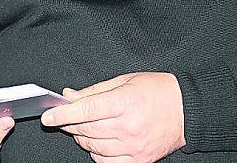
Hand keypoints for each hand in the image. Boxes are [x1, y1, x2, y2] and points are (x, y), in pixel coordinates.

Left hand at [40, 72, 184, 162]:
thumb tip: (69, 96)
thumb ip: (95, 90)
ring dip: (82, 138)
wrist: (188, 111)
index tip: (48, 116)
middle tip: (65, 118)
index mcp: (125, 102)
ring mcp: (134, 146)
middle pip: (86, 129)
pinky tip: (99, 143)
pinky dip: (97, 153)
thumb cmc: (158, 91)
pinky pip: (107, 162)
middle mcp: (129, 126)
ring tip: (85, 128)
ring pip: (93, 146)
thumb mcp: (125, 81)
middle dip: (70, 124)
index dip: (63, 113)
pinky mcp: (139, 160)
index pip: (86, 109)